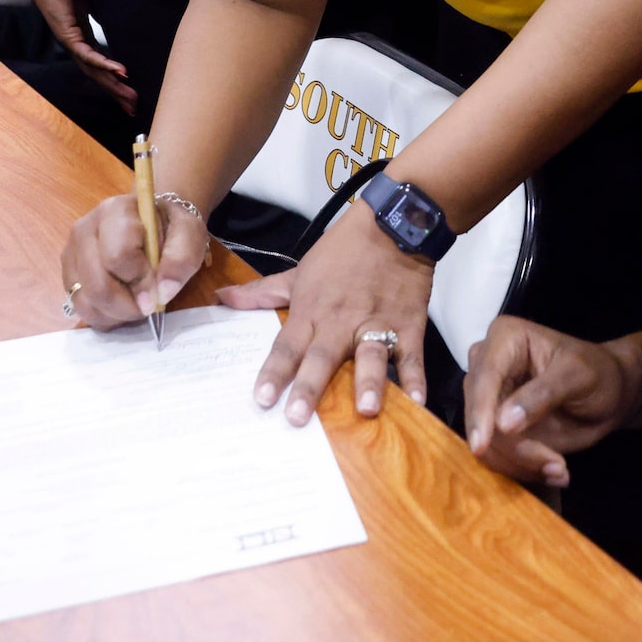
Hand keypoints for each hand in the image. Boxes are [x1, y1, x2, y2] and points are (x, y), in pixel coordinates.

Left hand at [23, 0, 132, 113]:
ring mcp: (70, 41)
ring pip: (92, 70)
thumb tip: (115, 13)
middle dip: (115, 92)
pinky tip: (119, 71)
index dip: (113, 81)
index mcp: (81, 38)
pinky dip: (103, 63)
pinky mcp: (67, 33)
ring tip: (128, 96)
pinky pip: (87, 53)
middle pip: (96, 74)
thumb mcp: (88, 2)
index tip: (129, 93)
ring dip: (111, 84)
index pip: (98, 66)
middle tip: (132, 107)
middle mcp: (75, 44)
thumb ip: (97, 13)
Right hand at [61, 187, 208, 326]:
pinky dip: (103, 316)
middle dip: (127, 305)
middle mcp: (84, 229)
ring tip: (136, 303)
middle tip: (148, 305)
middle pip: (97, 284)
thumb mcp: (188, 233)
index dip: (140, 281)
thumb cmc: (169, 226)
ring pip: (85, 300)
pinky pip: (80, 308)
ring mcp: (71, 253)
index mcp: (114, 211)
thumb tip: (163, 293)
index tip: (159, 291)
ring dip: (115, 313)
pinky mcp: (68, 274)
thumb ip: (182, 258)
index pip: (118, 255)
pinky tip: (121, 306)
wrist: (150, 222)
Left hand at [218, 207, 430, 423]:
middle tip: (298, 417)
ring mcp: (377, 323)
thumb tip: (223, 297)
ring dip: (369, 381)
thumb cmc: (343, 249)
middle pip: (322, 357)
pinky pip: (412, 354)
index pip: (287, 346)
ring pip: (370, 355)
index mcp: (312, 310)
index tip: (262, 399)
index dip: (274, 372)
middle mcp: (342, 321)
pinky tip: (418, 400)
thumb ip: (263, 292)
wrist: (392, 223)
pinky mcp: (409, 325)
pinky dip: (417, 377)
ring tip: (367, 409)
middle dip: (310, 387)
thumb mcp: (300, 270)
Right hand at [464, 317, 639, 488]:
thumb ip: (542, 395)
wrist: (609, 394)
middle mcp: (487, 364)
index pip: (485, 376)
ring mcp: (488, 397)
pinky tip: (554, 471)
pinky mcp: (494, 426)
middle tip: (557, 465)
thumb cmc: (597, 373)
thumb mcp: (578, 376)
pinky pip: (495, 455)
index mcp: (505, 338)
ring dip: (522, 464)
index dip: (480, 411)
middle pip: (480, 413)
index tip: (481, 446)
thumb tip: (502, 424)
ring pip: (486, 440)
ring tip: (560, 470)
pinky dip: (522, 469)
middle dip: (514, 447)